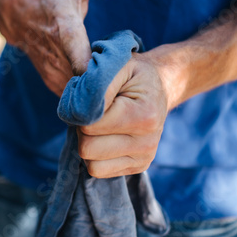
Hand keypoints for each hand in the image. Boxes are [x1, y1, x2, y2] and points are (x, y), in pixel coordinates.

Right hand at [0, 0, 139, 95]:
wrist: (17, 16)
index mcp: (65, 30)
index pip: (83, 63)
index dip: (105, 73)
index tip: (125, 72)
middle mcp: (56, 55)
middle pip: (86, 84)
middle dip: (109, 86)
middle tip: (130, 82)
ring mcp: (51, 71)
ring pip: (80, 95)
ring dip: (99, 93)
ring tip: (119, 86)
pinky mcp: (51, 81)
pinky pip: (73, 98)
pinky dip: (88, 98)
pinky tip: (103, 90)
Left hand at [77, 52, 169, 177]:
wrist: (159, 86)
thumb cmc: (133, 75)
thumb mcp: (118, 65)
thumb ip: (96, 80)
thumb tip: (77, 103)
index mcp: (143, 116)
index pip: (89, 124)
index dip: (80, 110)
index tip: (89, 97)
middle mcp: (147, 142)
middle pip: (87, 147)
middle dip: (82, 128)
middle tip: (93, 113)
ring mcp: (144, 157)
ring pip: (90, 163)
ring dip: (87, 143)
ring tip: (100, 124)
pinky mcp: (138, 167)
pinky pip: (98, 171)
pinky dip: (95, 156)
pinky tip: (105, 138)